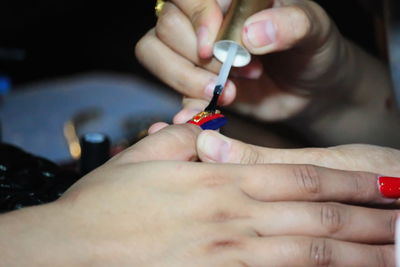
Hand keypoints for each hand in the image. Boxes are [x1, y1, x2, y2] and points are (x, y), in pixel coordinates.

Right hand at [0, 124, 394, 265]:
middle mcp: (232, 218)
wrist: (70, 251)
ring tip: (391, 252)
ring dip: (355, 253)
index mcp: (220, 181)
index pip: (302, 177)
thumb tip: (210, 132)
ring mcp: (228, 256)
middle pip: (317, 218)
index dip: (349, 181)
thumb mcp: (146, 155)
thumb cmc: (105, 203)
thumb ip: (185, 139)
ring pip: (308, 253)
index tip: (384, 182)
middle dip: (368, 219)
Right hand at [136, 0, 359, 122]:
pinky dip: (183, 103)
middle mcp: (206, 19)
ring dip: (184, 76)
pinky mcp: (195, 82)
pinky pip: (170, 88)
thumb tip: (250, 34)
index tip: (214, 46)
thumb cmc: (315, 51)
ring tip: (228, 93)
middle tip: (239, 70)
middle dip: (197, 55)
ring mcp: (195, 51)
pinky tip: (201, 112)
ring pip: (154, 52)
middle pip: (167, 24)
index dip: (196, 17)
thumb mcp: (315, 30)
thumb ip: (291, 23)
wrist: (313, 92)